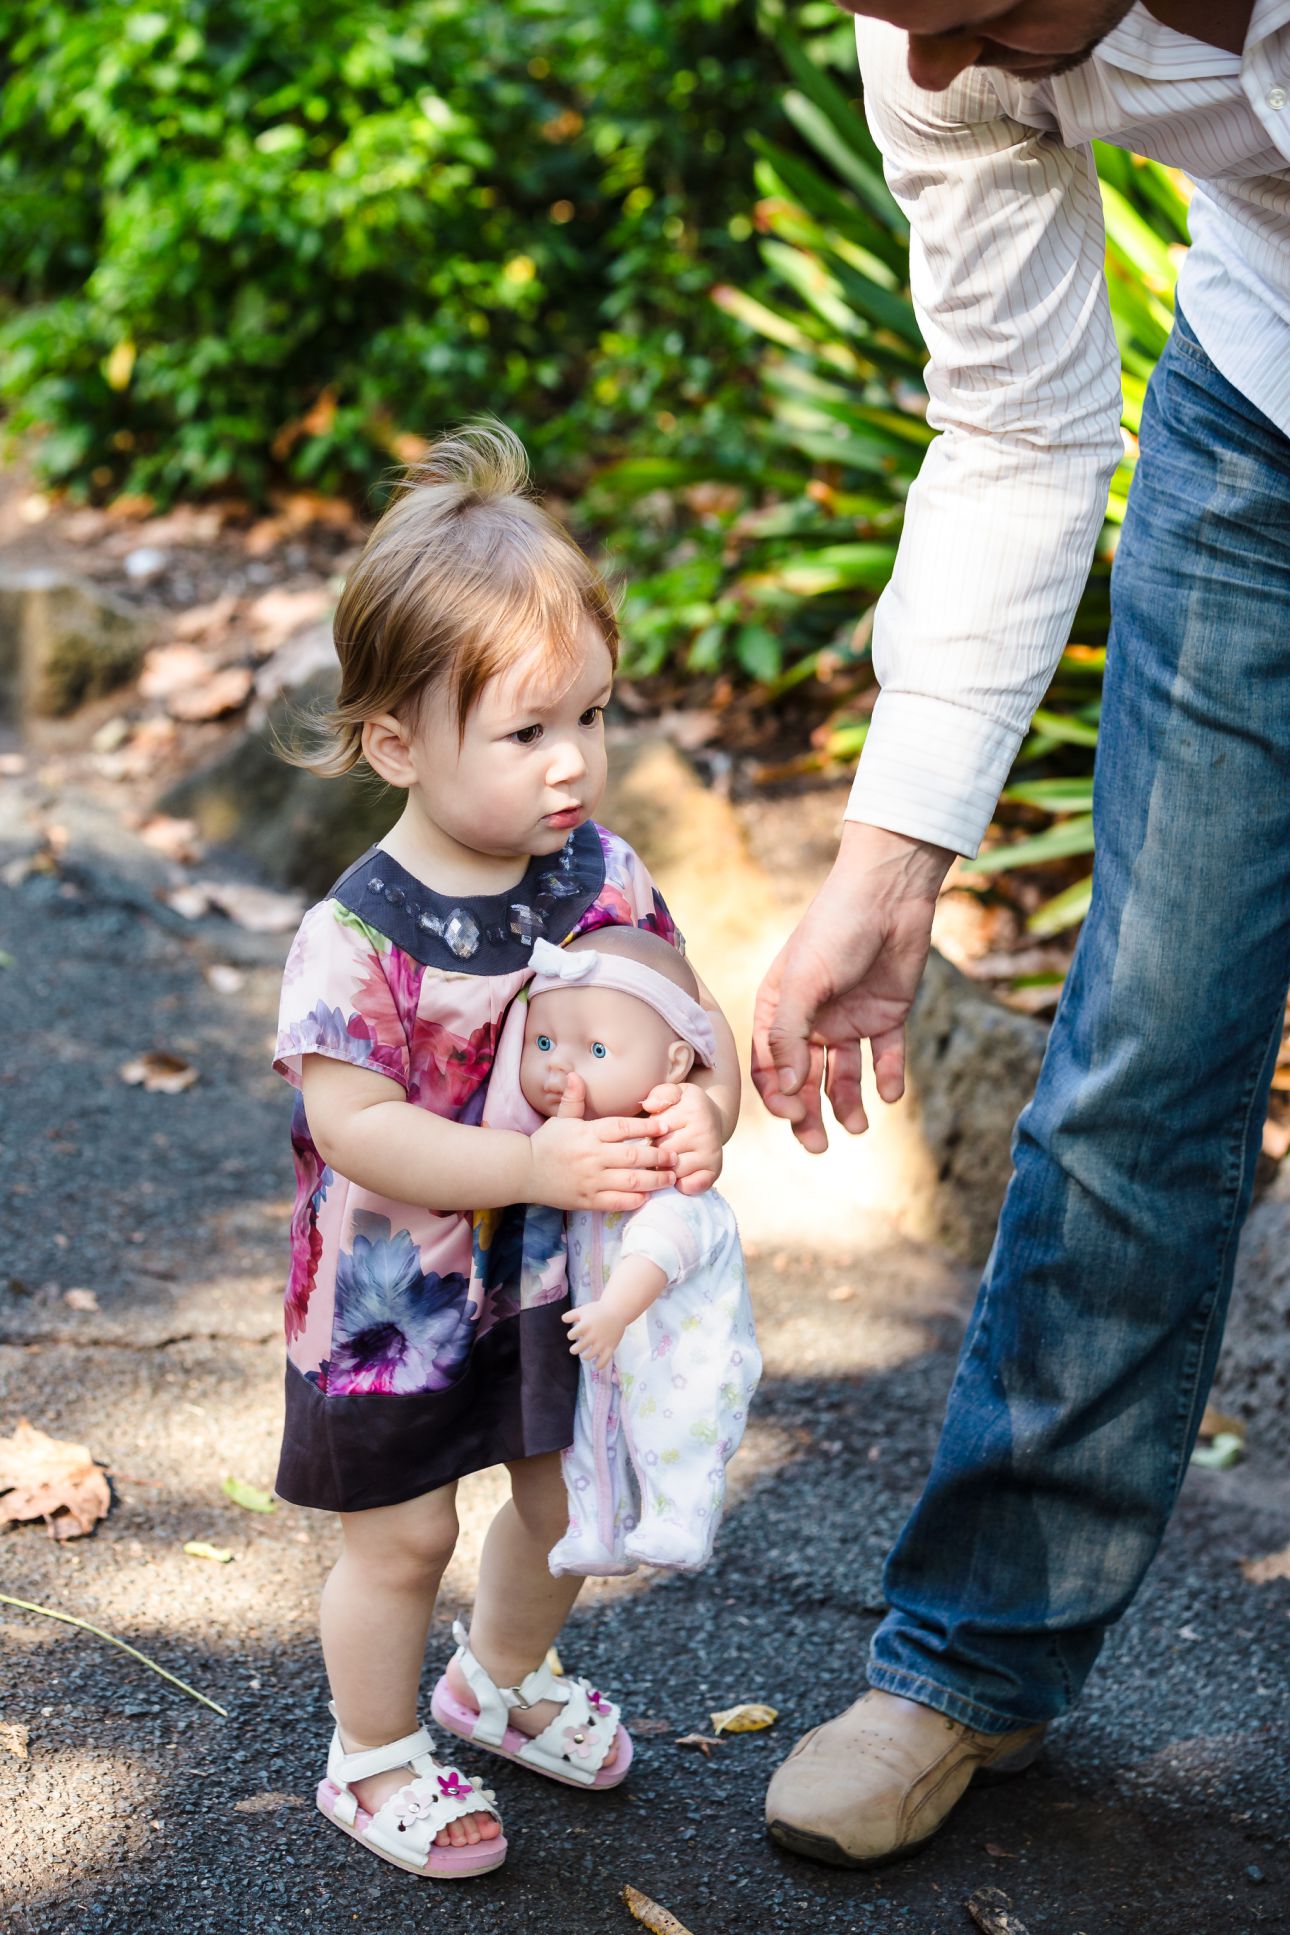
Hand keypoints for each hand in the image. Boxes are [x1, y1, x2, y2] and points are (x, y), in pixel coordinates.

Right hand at [529, 1072, 673, 1210]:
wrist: (523, 1171)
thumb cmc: (546, 1143)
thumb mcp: (560, 1118)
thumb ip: (573, 1098)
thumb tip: (575, 1075)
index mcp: (588, 1134)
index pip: (624, 1128)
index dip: (648, 1127)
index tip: (666, 1126)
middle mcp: (592, 1156)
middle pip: (634, 1156)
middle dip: (659, 1156)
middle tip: (676, 1155)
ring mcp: (591, 1180)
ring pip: (631, 1182)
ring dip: (655, 1180)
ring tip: (670, 1177)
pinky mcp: (587, 1200)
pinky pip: (617, 1202)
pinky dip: (635, 1200)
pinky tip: (647, 1196)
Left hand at [563, 1298, 625, 1370]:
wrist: (617, 1311)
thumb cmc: (598, 1310)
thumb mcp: (583, 1309)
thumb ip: (571, 1315)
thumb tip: (563, 1319)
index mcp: (586, 1325)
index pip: (571, 1335)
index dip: (571, 1335)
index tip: (574, 1334)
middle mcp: (593, 1335)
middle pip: (578, 1348)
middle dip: (574, 1349)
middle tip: (575, 1349)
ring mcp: (602, 1342)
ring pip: (589, 1355)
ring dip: (584, 1356)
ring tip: (584, 1355)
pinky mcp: (611, 1347)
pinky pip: (604, 1360)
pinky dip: (599, 1365)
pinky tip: (596, 1365)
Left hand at [643, 1081, 722, 1193]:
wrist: (712, 1119)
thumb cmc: (684, 1107)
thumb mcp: (674, 1092)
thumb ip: (661, 1094)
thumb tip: (650, 1106)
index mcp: (693, 1110)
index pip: (655, 1130)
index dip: (649, 1132)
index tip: (655, 1129)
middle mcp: (706, 1132)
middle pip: (662, 1152)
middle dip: (655, 1151)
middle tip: (660, 1145)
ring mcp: (711, 1153)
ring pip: (672, 1171)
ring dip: (665, 1168)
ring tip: (667, 1158)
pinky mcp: (715, 1171)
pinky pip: (690, 1186)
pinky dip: (680, 1185)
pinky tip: (677, 1174)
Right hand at [751, 822, 952, 1153]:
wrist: (890, 895)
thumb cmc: (835, 929)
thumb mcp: (803, 982)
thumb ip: (791, 1036)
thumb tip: (789, 1088)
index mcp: (779, 1009)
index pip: (771, 1064)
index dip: (778, 1093)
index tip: (794, 1115)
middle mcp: (811, 1020)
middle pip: (805, 1078)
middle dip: (809, 1113)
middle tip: (818, 1146)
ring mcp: (848, 1019)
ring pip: (843, 1075)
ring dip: (848, 1103)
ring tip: (860, 1128)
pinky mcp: (886, 1017)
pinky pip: (885, 1057)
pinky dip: (888, 1078)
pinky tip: (890, 1094)